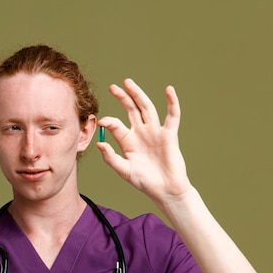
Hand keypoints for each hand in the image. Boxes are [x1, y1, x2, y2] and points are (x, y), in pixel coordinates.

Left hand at [96, 79, 190, 201]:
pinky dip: (172, 103)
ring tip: (129, 83)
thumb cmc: (144, 181)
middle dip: (123, 98)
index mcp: (128, 140)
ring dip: (138, 95)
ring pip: (147, 108)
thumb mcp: (124, 170)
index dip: (110, 121)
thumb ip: (111, 158)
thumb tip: (99, 144)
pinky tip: (169, 90)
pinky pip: (172, 116)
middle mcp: (141, 133)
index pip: (116, 125)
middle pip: (131, 110)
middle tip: (113, 87)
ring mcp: (155, 132)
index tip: (103, 121)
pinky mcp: (169, 135)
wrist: (164, 190)